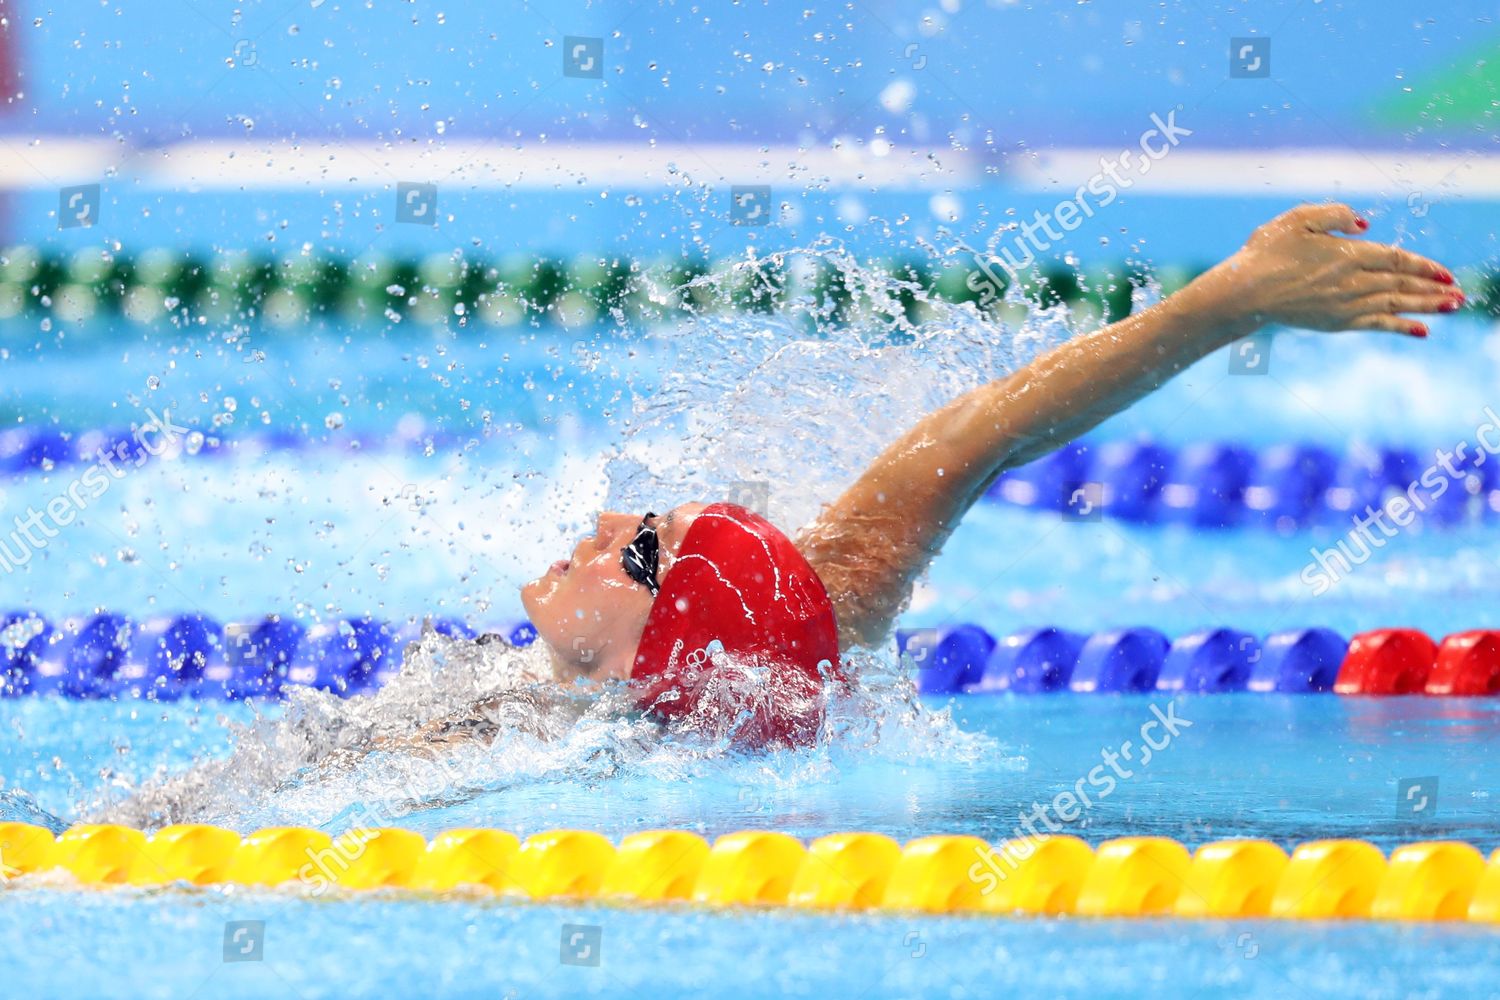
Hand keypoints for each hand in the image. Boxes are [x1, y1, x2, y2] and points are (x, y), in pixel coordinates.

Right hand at [1196, 203, 1460, 337]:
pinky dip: (1401, 327)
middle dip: (1434, 288)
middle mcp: (1353, 282)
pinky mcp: (1335, 322)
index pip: (1397, 260)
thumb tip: (1365, 224)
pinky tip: (1421, 331)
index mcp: (1347, 254)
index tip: (1448, 272)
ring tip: (1452, 306)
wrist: (1242, 292)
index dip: (1425, 266)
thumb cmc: (1265, 252)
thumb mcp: (1297, 218)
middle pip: (1403, 285)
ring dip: (1427, 306)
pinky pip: (1377, 325)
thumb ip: (1334, 214)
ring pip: (1396, 305)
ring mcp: (1345, 305)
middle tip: (1461, 293)